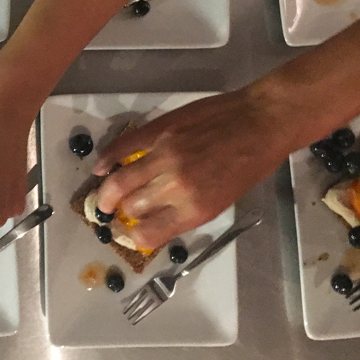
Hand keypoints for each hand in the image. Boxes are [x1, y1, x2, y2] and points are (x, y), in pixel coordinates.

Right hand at [93, 88, 290, 249]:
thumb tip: (159, 217)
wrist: (260, 121)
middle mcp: (175, 185)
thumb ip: (188, 210)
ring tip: (102, 199)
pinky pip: (125, 146)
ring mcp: (164, 154)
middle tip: (118, 212)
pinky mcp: (159, 130)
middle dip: (123, 212)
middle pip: (132, 207)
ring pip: (121, 180)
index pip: (148, 233)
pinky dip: (108, 157)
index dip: (134, 237)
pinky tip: (100, 166)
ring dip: (107, 193)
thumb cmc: (250, 164)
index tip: (132, 233)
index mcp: (195, 208)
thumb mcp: (223, 200)